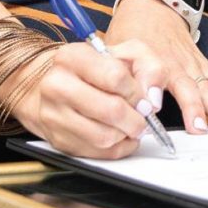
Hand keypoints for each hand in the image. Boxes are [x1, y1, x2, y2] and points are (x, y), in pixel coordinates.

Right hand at [11, 41, 160, 158]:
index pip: (115, 77)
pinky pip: (97, 153)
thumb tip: (153, 99)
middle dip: (136, 119)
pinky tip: (119, 135)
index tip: (144, 99)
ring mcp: (53, 115)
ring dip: (126, 134)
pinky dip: (116, 148)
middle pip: (111, 111)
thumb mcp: (128, 54)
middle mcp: (57, 85)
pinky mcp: (58, 140)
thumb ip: (150, 68)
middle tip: (143, 118)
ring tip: (129, 125)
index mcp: (73, 57)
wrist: (59, 85)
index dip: (137, 93)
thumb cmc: (96, 68)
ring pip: (104, 137)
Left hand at [103, 0, 207, 135]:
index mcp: (149, 59)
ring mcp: (192, 64)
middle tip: (199, 128)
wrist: (153, 6)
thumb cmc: (132, 31)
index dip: (151, 88)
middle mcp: (174, 63)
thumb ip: (114, 72)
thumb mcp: (113, 47)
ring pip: (207, 86)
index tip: (153, 107)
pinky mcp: (203, 64)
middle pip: (186, 86)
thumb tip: (115, 99)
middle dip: (194, 108)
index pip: (151, 73)